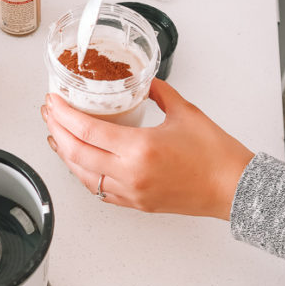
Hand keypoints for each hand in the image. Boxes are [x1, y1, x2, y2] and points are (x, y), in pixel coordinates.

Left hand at [41, 78, 254, 219]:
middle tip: (49, 114)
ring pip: (83, 175)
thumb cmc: (217, 155)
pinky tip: (80, 162)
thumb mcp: (185, 111)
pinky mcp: (136, 204)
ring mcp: (131, 192)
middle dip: (56, 132)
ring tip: (57, 136)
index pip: (87, 131)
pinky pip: (99, 191)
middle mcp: (130, 173)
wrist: (236, 189)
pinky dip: (84, 174)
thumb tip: (142, 81)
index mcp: (140, 148)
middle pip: (76, 153)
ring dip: (65, 154)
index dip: (63, 115)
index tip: (53, 102)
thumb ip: (158, 92)